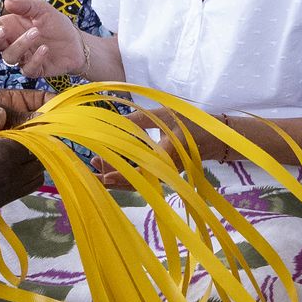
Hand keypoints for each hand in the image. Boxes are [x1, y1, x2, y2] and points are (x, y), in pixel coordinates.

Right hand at [0, 0, 84, 78]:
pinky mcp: (34, 70)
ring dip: (20, 45)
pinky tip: (45, 49)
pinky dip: (35, 59)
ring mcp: (22, 58)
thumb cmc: (56, 24)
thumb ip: (25, 5)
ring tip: (37, 33)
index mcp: (9, 28)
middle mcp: (12, 43)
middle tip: (5, 30)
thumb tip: (8, 2)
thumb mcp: (42, 9)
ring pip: (9, 57)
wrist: (76, 42)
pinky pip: (27, 69)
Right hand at [0, 100, 43, 214]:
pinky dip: (18, 181)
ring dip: (30, 167)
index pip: (38, 143)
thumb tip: (5, 114)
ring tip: (15, 156)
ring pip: (33, 181)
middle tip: (23, 140)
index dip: (36, 133)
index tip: (30, 125)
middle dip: (37, 150)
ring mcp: (3, 196)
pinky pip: (17, 193)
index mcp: (7, 156)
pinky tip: (0, 171)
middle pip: (39, 163)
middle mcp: (10, 178)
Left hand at [91, 107, 216, 187]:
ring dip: (115, 179)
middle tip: (90, 168)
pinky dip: (124, 178)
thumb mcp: (163, 116)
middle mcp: (163, 172)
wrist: (211, 137)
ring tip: (94, 169)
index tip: (99, 164)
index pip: (136, 169)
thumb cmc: (188, 123)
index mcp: (165, 157)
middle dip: (110, 177)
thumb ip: (138, 120)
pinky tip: (109, 169)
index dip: (117, 170)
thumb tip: (111, 124)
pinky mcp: (161, 176)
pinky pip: (140, 182)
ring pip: (135, 185)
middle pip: (132, 183)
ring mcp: (162, 176)